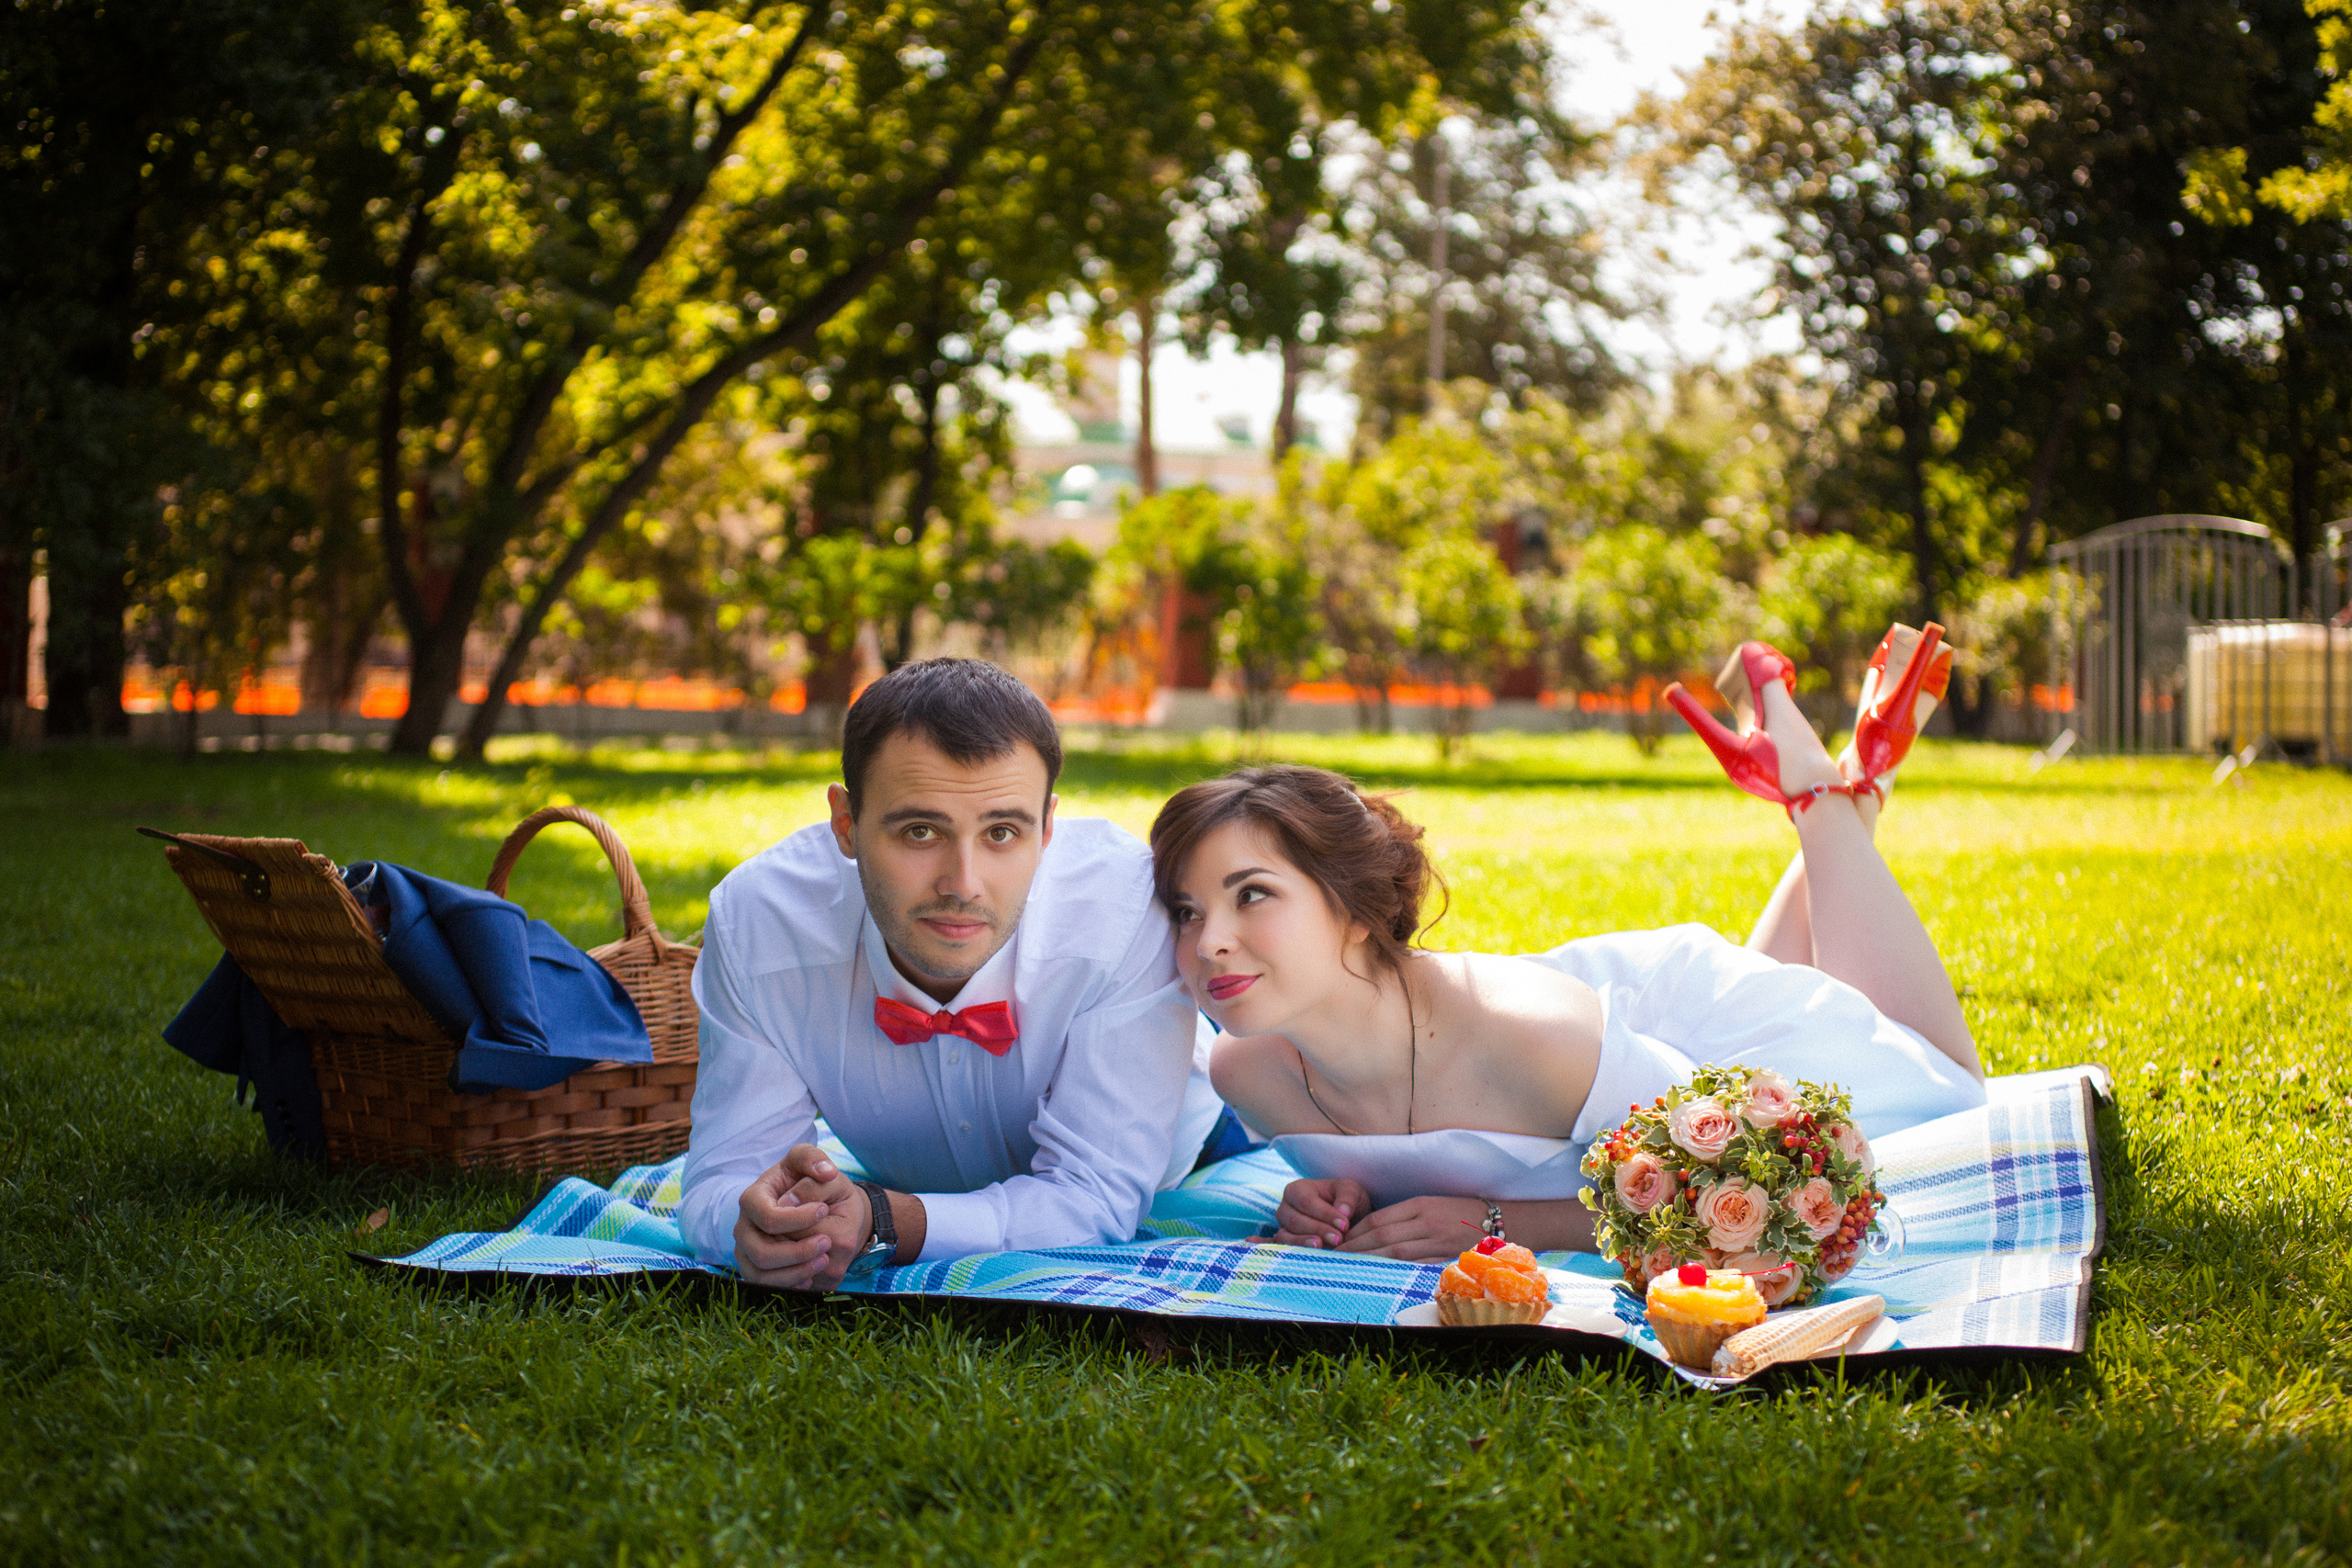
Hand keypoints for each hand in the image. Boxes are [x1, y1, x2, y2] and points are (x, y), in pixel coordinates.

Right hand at [733, 1143, 866, 1289]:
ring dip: (796, 1271)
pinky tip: (811, 1276)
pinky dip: (790, 1284)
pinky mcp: (754, 1269)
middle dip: (798, 1251)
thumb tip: (825, 1172)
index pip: (768, 1217)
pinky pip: (766, 1286)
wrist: (812, 1205)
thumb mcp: (811, 1162)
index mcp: (752, 1199)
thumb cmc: (809, 1182)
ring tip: (824, 1259)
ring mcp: (745, 1251)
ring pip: (762, 1274)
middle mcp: (743, 1227)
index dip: (798, 1219)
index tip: (823, 1210)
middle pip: (762, 1252)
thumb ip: (814, 1159)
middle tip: (828, 1242)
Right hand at [1273, 1177, 1371, 1247]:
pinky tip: (1315, 1254)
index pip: (1306, 1201)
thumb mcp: (1351, 1191)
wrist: (1346, 1218)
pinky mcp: (1285, 1242)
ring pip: (1287, 1235)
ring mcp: (1283, 1226)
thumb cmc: (1345, 1200)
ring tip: (1325, 1247)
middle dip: (1318, 1230)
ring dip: (1307, 1242)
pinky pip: (1286, 1248)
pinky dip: (1299, 1251)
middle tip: (1338, 1238)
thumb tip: (1343, 1212)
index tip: (1343, 1225)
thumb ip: (1348, 1198)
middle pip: (1295, 1219)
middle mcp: (1286, 1207)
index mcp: (1298, 1189)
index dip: (1324, 1214)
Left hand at [1333, 1195, 1486, 1260]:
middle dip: (1356, 1247)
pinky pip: (1415, 1265)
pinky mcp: (1445, 1258)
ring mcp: (1436, 1241)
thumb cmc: (1456, 1211)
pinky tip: (1380, 1275)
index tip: (1339, 1240)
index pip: (1378, 1219)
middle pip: (1382, 1236)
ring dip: (1371, 1260)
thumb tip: (1370, 1231)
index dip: (1356, 1231)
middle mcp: (1426, 1221)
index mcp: (1419, 1204)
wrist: (1493, 1221)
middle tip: (1336, 1256)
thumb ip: (1403, 1217)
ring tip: (1351, 1267)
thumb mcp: (1429, 1205)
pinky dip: (1395, 1271)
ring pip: (1396, 1253)